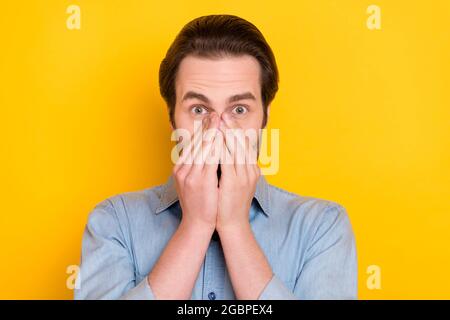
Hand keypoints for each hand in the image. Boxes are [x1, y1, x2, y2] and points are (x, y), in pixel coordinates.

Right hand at [173, 113, 221, 230]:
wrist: (197, 224)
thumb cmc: (198, 204)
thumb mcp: (192, 183)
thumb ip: (195, 168)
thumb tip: (203, 154)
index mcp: (180, 169)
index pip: (191, 146)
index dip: (201, 131)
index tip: (208, 119)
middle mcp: (182, 170)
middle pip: (195, 144)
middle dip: (206, 127)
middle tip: (214, 113)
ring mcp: (190, 175)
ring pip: (202, 148)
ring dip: (211, 132)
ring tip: (219, 119)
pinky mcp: (201, 181)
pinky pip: (209, 159)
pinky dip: (215, 146)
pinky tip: (221, 137)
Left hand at [216, 112, 260, 232]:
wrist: (233, 224)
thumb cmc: (231, 203)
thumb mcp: (236, 182)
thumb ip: (233, 167)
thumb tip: (225, 152)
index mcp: (251, 169)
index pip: (245, 144)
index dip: (236, 129)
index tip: (228, 117)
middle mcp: (250, 170)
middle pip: (242, 143)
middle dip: (231, 127)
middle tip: (223, 113)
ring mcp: (243, 176)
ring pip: (235, 148)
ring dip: (226, 132)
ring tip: (219, 120)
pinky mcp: (234, 182)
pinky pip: (227, 160)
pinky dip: (222, 147)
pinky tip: (215, 139)